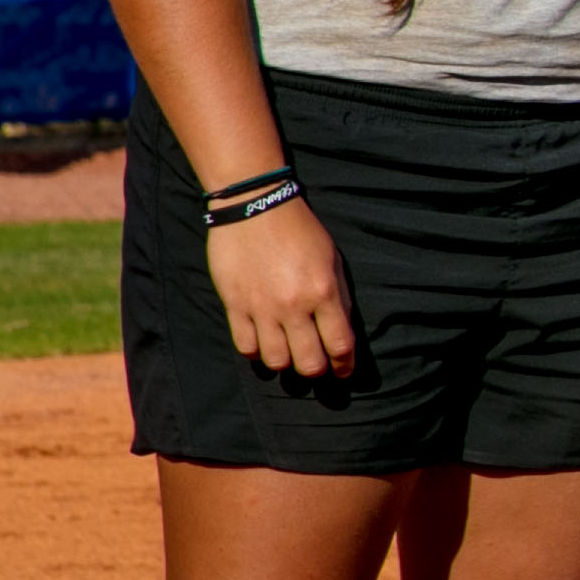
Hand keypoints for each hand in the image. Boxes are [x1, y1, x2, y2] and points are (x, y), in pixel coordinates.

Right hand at [208, 198, 359, 379]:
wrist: (255, 207)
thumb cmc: (300, 231)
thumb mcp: (332, 260)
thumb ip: (338, 298)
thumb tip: (341, 332)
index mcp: (324, 293)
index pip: (339, 345)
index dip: (345, 365)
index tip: (344, 371)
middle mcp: (294, 306)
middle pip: (308, 362)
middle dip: (317, 371)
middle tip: (317, 366)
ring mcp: (261, 308)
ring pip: (276, 360)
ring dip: (286, 364)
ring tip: (289, 356)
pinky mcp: (234, 305)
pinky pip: (245, 345)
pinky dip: (257, 353)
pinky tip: (264, 344)